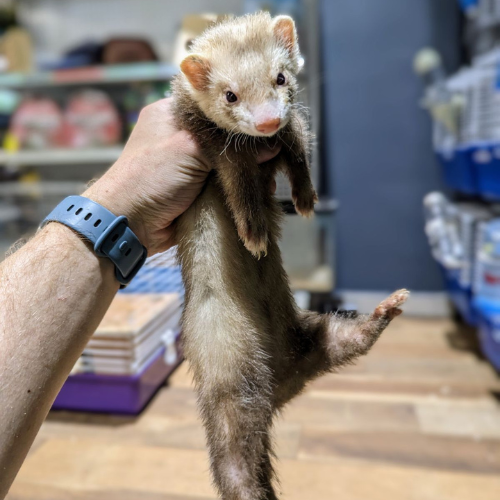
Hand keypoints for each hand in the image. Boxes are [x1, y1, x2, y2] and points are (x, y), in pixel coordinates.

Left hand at [84, 98, 280, 254]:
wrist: (131, 223)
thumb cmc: (153, 177)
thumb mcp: (190, 150)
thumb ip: (229, 145)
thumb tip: (271, 145)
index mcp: (175, 113)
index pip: (216, 103)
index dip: (242, 112)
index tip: (266, 120)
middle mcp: (183, 134)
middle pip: (225, 133)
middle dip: (248, 145)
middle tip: (275, 151)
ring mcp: (190, 161)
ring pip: (228, 159)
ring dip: (247, 168)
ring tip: (270, 173)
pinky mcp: (197, 185)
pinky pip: (225, 180)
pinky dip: (240, 184)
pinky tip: (260, 187)